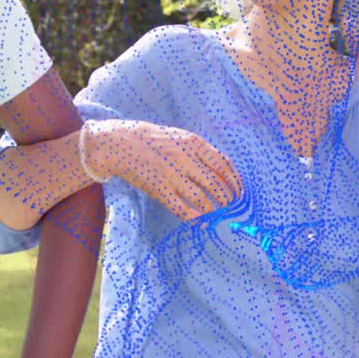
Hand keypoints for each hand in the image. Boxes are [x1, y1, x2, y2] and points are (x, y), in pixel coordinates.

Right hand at [83, 119, 242, 220]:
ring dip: (214, 210)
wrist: (119, 143)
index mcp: (192, 143)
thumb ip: (198, 150)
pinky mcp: (159, 190)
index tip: (240, 190)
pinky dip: (195, 217)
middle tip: (231, 206)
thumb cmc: (150, 139)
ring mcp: (172, 176)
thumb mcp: (178, 136)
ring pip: (202, 199)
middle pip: (216, 184)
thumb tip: (221, 168)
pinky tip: (201, 221)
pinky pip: (182, 209)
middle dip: (228, 198)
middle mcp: (185, 159)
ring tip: (218, 214)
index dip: (235, 180)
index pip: (223, 164)